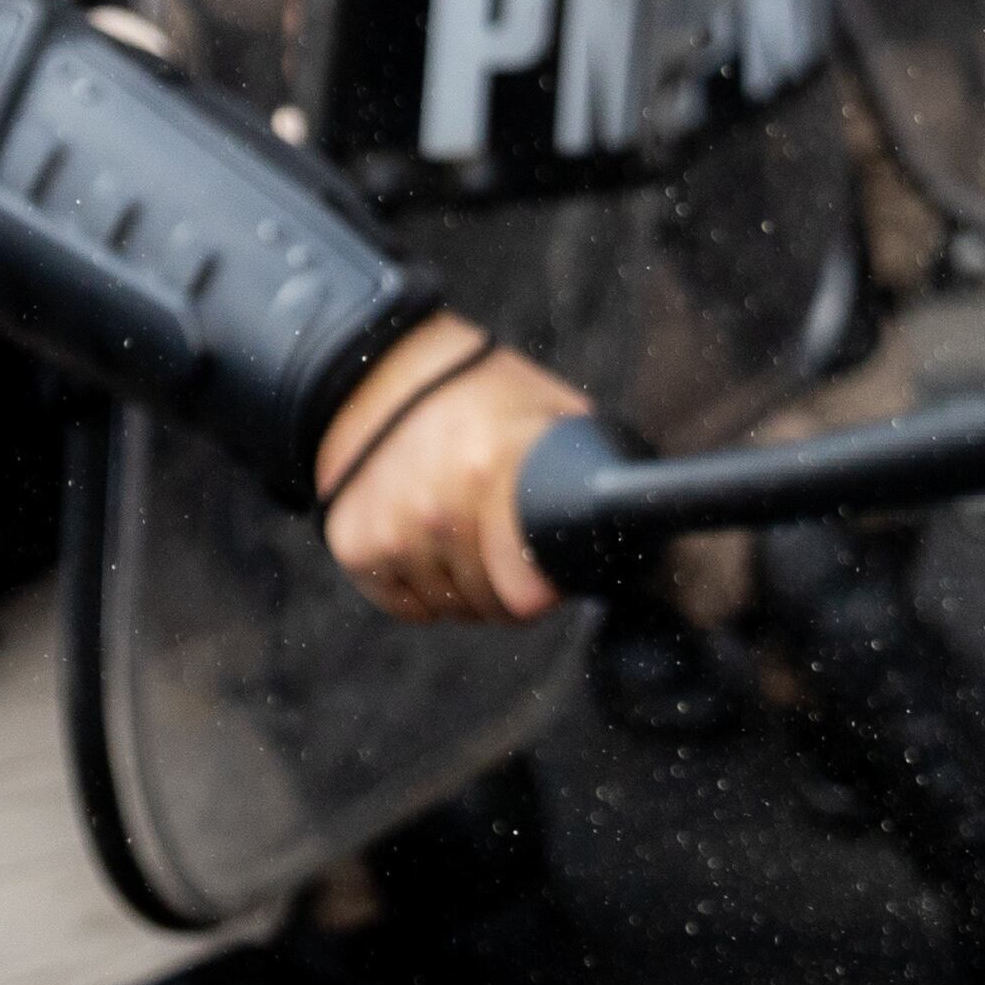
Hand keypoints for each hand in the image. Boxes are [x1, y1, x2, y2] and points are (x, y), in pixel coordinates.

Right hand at [314, 314, 586, 622]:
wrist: (379, 376)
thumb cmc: (478, 393)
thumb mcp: (546, 410)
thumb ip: (583, 464)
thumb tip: (629, 516)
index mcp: (493, 469)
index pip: (526, 591)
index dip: (546, 589)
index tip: (550, 577)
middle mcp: (438, 508)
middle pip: (494, 605)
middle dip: (513, 592)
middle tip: (515, 555)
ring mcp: (392, 531)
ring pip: (452, 608)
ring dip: (468, 590)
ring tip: (470, 536)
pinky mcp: (354, 546)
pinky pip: (409, 605)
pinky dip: (424, 590)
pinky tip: (431, 543)